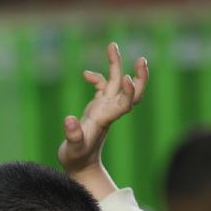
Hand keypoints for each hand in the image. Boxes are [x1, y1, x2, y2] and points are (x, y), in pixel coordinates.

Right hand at [58, 43, 146, 199]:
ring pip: (117, 82)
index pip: (125, 103)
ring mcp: (105, 108)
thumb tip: (69, 120)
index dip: (128, 91)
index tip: (125, 77)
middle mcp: (110, 111)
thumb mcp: (72, 149)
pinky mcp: (98, 107)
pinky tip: (85, 74)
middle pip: (132, 91)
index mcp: (106, 119)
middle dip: (139, 76)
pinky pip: (102, 87)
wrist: (81, 165)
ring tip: (112, 45)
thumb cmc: (76, 158)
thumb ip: (72, 135)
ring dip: (116, 65)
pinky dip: (96, 77)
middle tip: (142, 59)